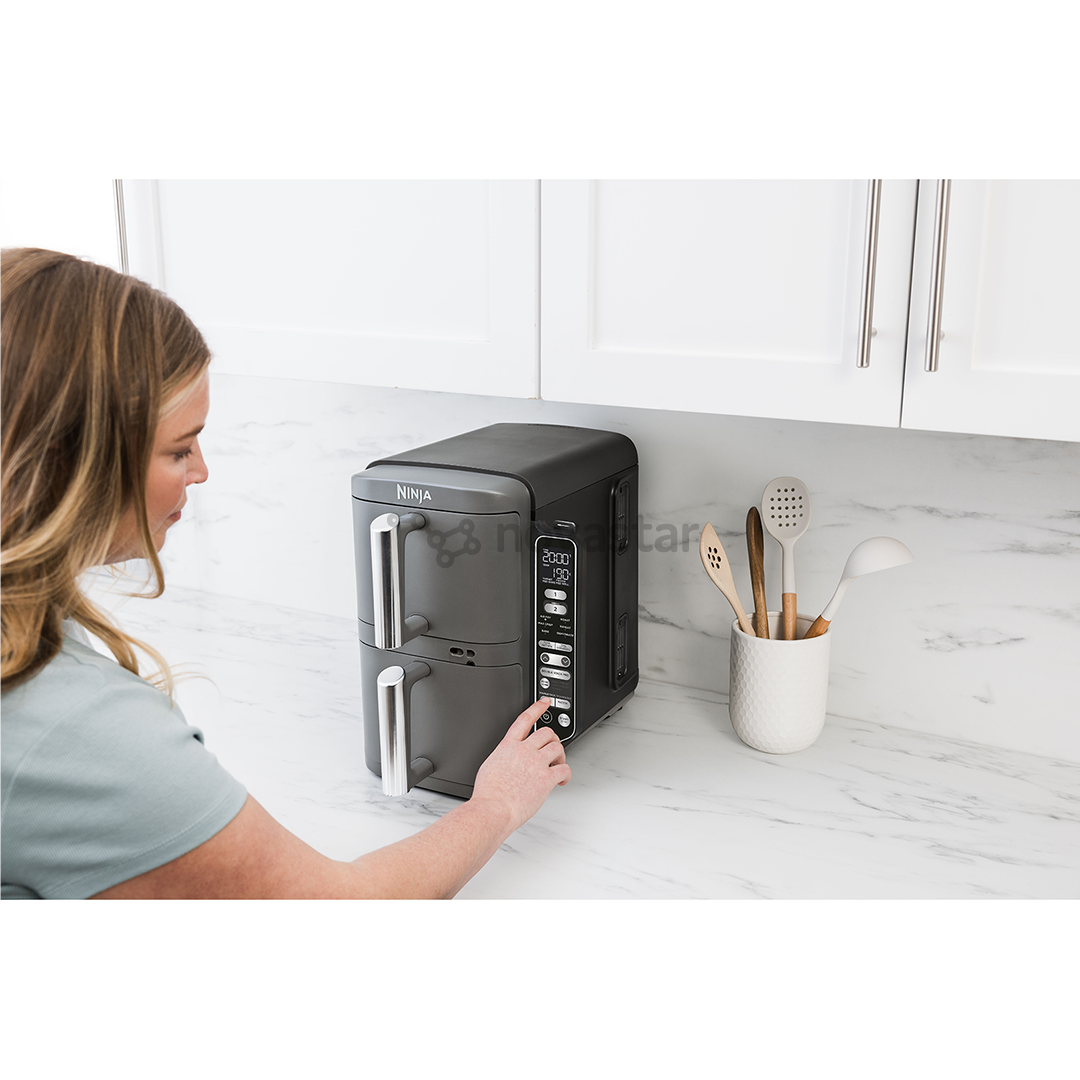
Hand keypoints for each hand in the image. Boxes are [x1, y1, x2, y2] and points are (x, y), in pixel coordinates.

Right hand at [470, 698, 570, 832]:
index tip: (544, 702)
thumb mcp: (490, 765)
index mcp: (508, 746)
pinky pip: (565, 769)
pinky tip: (561, 781)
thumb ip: (503, 757)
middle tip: (553, 750)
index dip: (536, 708)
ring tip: (557, 766)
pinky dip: (566, 775)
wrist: (493, 808)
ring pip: (558, 747)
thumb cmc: (488, 794)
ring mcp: (536, 763)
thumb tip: (507, 760)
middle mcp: (524, 750)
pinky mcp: (546, 778)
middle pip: (546, 733)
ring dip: (561, 755)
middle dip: (553, 739)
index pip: (524, 720)